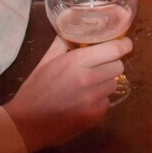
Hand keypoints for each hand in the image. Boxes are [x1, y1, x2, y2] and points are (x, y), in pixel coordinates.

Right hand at [3, 36, 131, 152]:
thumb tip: (72, 28)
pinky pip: (107, 102)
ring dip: (105, 82)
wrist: (26, 124)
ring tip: (90, 86)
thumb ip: (61, 43)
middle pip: (118, 66)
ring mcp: (93, 99)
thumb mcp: (45, 62)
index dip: (123, 45)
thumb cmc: (34, 90)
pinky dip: (100, 101)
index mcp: (76, 61)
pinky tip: (85, 102)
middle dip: (111, 64)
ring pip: (114, 84)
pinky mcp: (94, 116)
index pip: (114, 50)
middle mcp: (88, 78)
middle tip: (100, 67)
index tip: (125, 44)